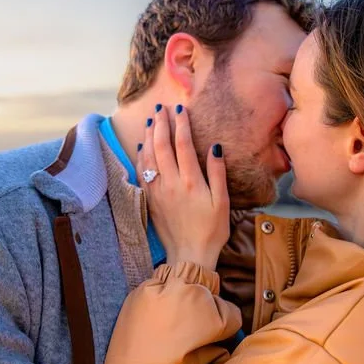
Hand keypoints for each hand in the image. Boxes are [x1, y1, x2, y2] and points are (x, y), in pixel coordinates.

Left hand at [137, 104, 229, 270]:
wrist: (188, 256)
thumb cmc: (211, 230)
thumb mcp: (222, 202)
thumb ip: (217, 173)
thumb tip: (215, 147)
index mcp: (191, 181)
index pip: (183, 144)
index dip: (180, 124)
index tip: (180, 108)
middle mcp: (171, 183)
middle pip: (161, 146)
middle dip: (160, 124)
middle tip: (160, 107)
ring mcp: (158, 191)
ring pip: (148, 157)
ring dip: (148, 136)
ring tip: (150, 121)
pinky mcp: (150, 200)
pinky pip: (142, 173)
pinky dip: (141, 156)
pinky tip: (142, 147)